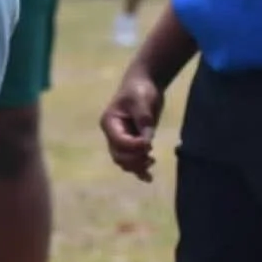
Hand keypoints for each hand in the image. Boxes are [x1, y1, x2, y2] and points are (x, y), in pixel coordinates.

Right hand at [99, 66, 165, 181]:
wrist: (145, 83)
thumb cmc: (141, 89)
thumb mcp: (142, 101)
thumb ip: (143, 120)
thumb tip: (146, 140)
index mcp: (109, 123)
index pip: (118, 141)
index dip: (133, 146)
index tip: (149, 143)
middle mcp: (112, 134)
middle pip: (118, 155)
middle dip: (134, 159)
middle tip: (150, 157)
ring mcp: (122, 139)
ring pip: (124, 161)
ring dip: (136, 166)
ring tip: (151, 162)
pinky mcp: (133, 142)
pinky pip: (132, 160)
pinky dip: (139, 169)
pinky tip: (149, 178)